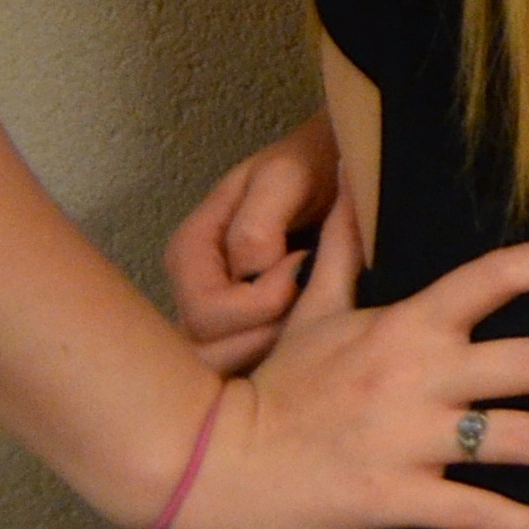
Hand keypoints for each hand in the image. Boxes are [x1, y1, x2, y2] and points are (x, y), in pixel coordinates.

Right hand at [161, 194, 528, 528]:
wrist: (199, 461)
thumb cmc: (260, 389)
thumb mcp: (309, 314)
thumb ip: (340, 258)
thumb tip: (346, 190)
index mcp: (411, 321)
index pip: (507, 273)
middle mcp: (422, 371)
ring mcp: (409, 435)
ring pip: (526, 439)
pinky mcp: (392, 495)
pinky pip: (481, 513)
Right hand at [164, 115, 342, 372]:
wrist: (339, 164)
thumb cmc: (310, 164)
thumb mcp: (285, 175)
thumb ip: (257, 224)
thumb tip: (249, 274)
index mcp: (190, 252)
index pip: (206, 313)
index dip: (260, 302)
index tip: (303, 265)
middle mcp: (193, 289)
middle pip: (210, 349)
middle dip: (267, 334)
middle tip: (313, 299)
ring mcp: (215, 314)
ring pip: (228, 364)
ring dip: (276, 350)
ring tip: (315, 313)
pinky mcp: (244, 328)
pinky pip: (250, 364)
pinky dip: (284, 356)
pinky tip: (315, 332)